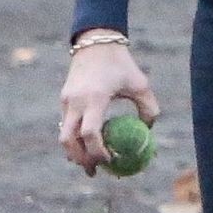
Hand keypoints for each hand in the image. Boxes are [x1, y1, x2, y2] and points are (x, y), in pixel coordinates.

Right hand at [59, 44, 159, 175]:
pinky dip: (74, 138)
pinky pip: (66, 125)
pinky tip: (86, 145)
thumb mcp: (141, 84)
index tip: (110, 161)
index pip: (90, 133)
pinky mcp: (64, 99)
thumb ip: (148, 109)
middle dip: (80, 158)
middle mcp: (76, 101)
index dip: (98, 151)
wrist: (96, 41)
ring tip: (88, 164)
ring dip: (74, 152)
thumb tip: (149, 132)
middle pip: (69, 140)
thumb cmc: (122, 64)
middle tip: (95, 171)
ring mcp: (67, 100)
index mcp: (95, 98)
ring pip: (64, 135)